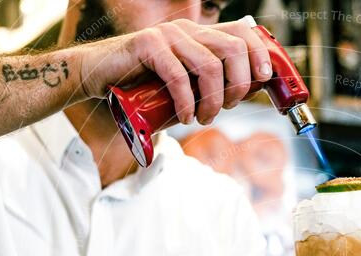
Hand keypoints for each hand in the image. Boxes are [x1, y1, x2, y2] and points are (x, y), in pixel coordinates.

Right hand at [76, 18, 271, 123]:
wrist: (98, 76)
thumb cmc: (142, 85)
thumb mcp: (184, 84)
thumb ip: (207, 85)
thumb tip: (242, 96)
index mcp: (200, 36)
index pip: (242, 34)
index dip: (259, 55)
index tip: (262, 80)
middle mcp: (187, 30)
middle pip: (232, 50)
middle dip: (237, 86)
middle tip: (226, 109)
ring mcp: (168, 35)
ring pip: (209, 66)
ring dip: (213, 101)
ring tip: (203, 118)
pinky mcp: (147, 45)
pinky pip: (178, 76)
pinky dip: (186, 102)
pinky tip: (184, 116)